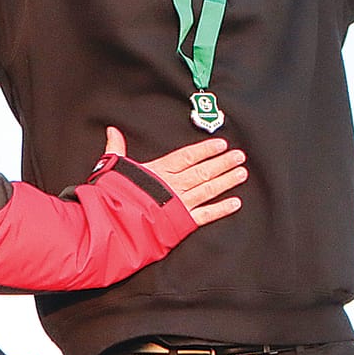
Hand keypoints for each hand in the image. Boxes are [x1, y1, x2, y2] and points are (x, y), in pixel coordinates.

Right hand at [103, 126, 246, 225]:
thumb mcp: (112, 167)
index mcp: (158, 170)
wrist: (112, 224)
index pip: (187, 156)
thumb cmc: (112, 196)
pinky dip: (221, 209)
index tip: (221, 144)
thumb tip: (112, 130)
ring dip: (227, 181)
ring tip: (242, 173)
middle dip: (224, 163)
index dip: (206, 150)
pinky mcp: (182, 222)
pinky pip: (206, 215)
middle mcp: (173, 185)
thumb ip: (116, 148)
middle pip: (203, 171)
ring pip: (208, 189)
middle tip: (240, 157)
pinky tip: (235, 203)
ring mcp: (180, 204)